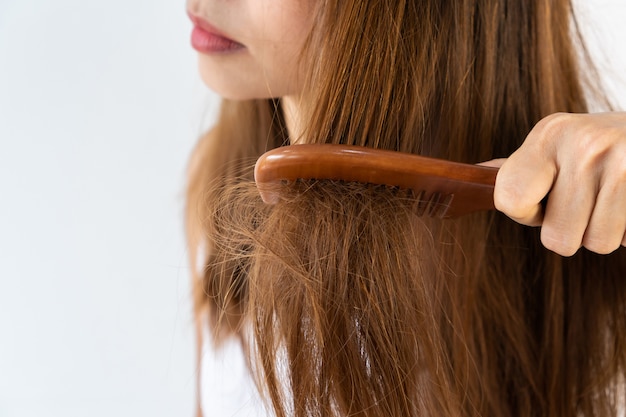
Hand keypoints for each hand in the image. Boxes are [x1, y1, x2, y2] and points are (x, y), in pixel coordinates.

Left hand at [491, 112, 625, 255]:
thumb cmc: (597, 145)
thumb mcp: (556, 142)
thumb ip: (519, 168)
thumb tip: (475, 177)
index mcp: (549, 135)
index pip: (510, 199)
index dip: (524, 213)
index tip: (541, 201)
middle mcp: (585, 146)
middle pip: (557, 238)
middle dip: (570, 230)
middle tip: (584, 202)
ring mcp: (624, 165)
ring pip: (598, 244)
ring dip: (603, 231)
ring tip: (610, 200)